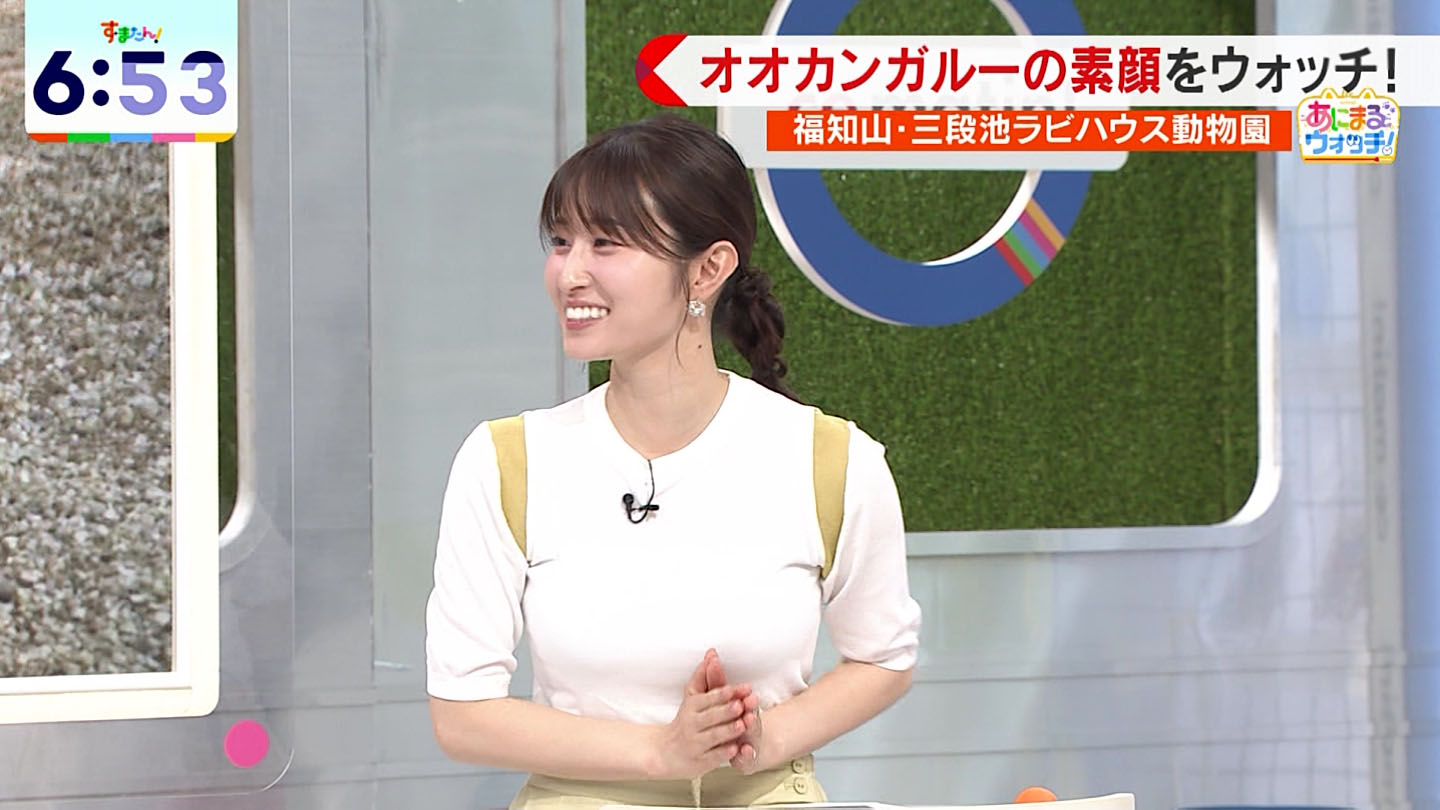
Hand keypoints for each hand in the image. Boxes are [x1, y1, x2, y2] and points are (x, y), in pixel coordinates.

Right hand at [648, 653, 754, 779]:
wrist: (666, 752)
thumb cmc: (685, 721)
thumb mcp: (692, 697)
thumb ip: (703, 676)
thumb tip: (712, 653)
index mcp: (691, 707)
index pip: (708, 698)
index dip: (725, 693)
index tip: (741, 688)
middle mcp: (691, 725)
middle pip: (711, 716)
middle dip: (727, 710)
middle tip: (742, 704)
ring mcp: (695, 744)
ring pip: (713, 736)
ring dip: (729, 730)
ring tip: (743, 724)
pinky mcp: (700, 761)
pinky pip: (713, 756)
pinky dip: (724, 752)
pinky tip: (736, 747)